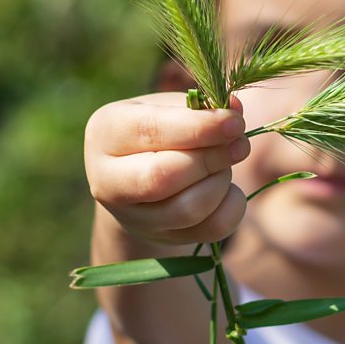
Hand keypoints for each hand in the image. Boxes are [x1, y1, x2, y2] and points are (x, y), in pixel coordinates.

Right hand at [84, 92, 248, 245]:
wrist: (141, 178)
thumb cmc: (158, 131)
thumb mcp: (170, 108)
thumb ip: (200, 106)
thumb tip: (235, 110)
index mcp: (105, 132)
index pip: (150, 130)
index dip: (198, 127)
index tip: (234, 123)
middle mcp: (108, 180)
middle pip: (162, 176)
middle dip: (211, 158)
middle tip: (239, 144)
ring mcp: (132, 217)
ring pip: (188, 208)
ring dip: (221, 182)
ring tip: (226, 163)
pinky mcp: (162, 237)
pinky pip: (211, 229)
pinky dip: (232, 205)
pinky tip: (227, 188)